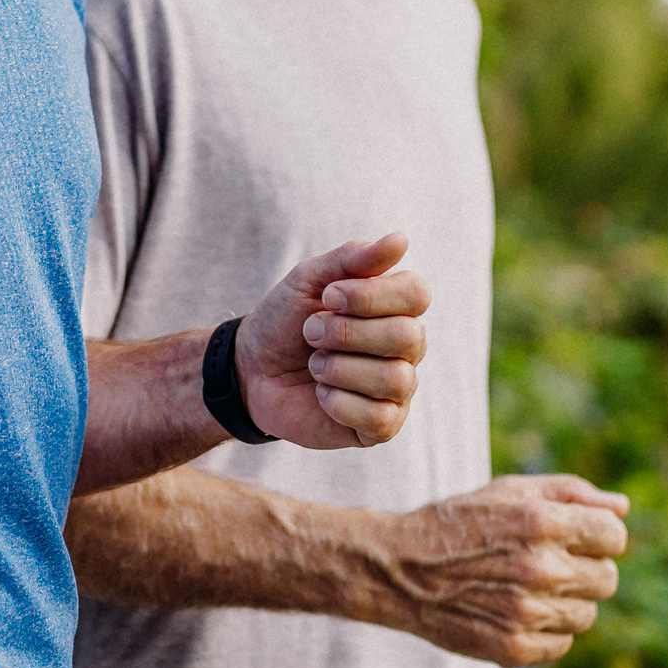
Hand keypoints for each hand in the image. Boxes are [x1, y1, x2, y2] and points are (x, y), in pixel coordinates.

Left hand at [234, 233, 432, 447]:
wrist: (251, 369)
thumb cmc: (285, 320)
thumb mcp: (309, 280)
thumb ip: (353, 259)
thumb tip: (401, 240)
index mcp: (396, 307)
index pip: (417, 294)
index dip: (370, 295)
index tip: (328, 296)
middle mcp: (406, 347)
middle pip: (408, 336)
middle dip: (347, 333)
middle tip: (310, 332)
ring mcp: (397, 389)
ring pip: (395, 378)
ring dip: (339, 369)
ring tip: (314, 365)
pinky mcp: (380, 427)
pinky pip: (380, 418)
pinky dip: (339, 403)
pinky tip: (321, 395)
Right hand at [364, 474, 629, 663]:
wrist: (400, 570)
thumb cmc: (461, 523)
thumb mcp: (510, 490)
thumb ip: (572, 492)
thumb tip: (622, 508)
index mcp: (542, 521)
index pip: (614, 536)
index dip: (598, 535)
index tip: (575, 537)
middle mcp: (539, 568)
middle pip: (607, 578)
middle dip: (586, 568)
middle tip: (550, 563)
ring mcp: (527, 612)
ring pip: (588, 614)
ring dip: (567, 601)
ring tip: (529, 587)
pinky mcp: (515, 648)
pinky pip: (563, 642)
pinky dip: (547, 629)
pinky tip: (516, 611)